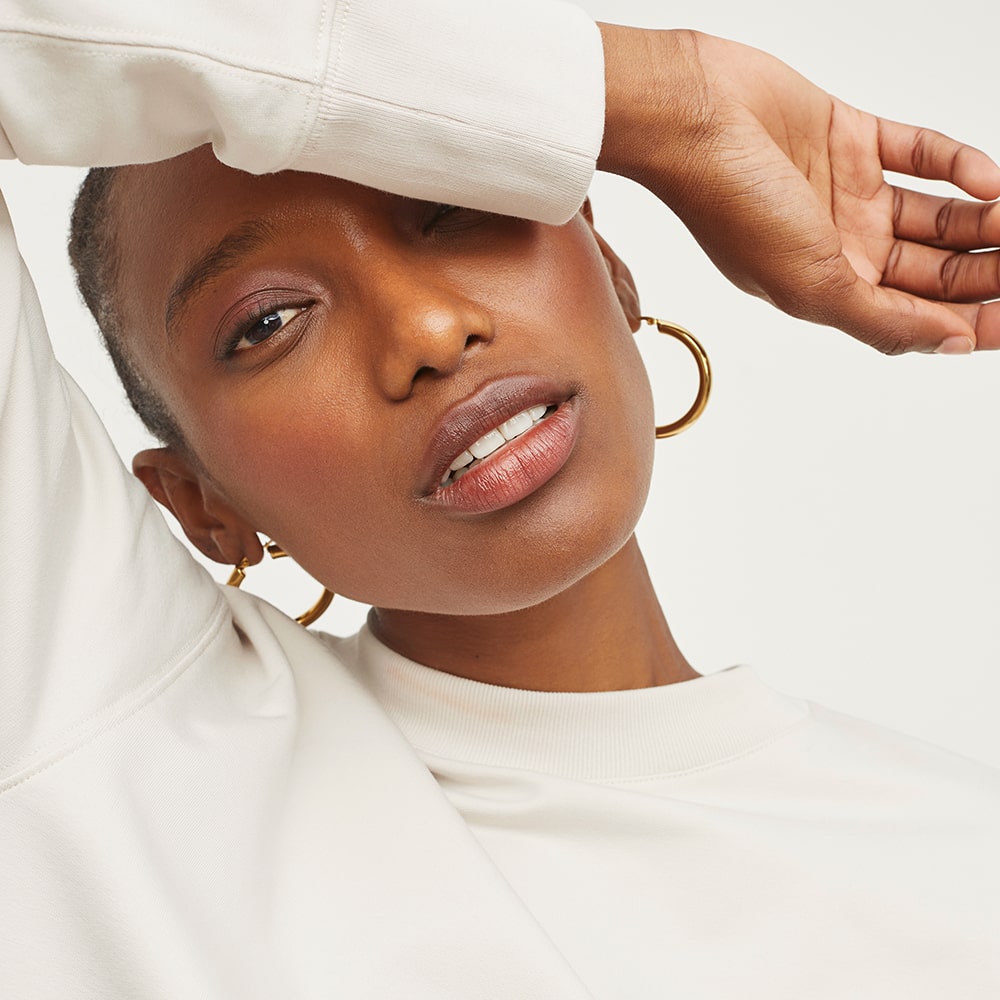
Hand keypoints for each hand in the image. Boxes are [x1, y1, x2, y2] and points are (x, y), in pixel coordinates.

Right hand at [597, 25, 999, 353]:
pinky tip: (987, 178)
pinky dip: (957, 164)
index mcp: (825, 289)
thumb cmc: (729, 205)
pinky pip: (921, 153)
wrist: (693, 118)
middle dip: (987, 272)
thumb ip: (882, 320)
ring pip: (936, 214)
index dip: (971, 321)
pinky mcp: (852, 138)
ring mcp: (848, 192)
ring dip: (983, 219)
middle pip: (934, 269)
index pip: (915, 315)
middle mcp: (840, 247)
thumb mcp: (810, 285)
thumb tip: (950, 345)